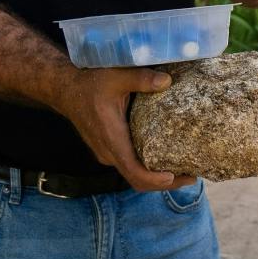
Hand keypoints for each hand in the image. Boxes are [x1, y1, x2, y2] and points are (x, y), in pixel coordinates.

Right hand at [52, 65, 193, 190]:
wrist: (65, 89)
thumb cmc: (90, 82)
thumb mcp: (117, 75)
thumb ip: (142, 79)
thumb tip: (168, 81)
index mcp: (111, 138)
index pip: (133, 171)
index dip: (154, 180)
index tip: (174, 177)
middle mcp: (108, 151)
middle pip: (137, 179)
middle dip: (165, 183)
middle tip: (192, 177)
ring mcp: (107, 152)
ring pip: (133, 174)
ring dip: (157, 177)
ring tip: (185, 170)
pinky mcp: (109, 149)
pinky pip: (130, 165)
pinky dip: (148, 168)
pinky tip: (166, 157)